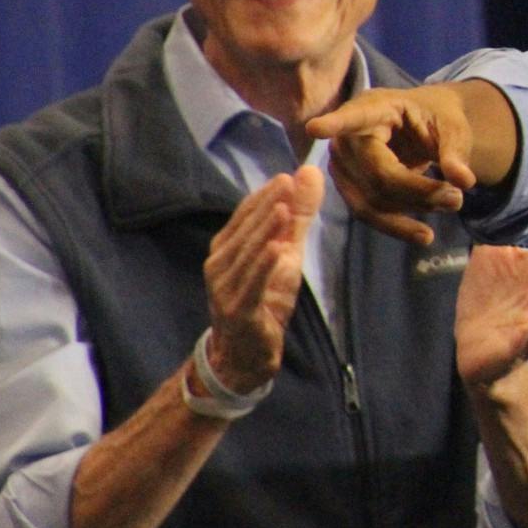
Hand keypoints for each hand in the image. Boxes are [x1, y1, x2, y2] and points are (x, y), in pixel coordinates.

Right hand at [202, 166, 322, 394]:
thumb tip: (309, 173)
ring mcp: (224, 288)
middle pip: (244, 231)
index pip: (244, 215)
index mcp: (227, 248)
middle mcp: (219, 264)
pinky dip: (263, 267)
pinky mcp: (237, 310)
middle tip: (287, 182)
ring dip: (263, 232)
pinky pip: (251, 285)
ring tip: (283, 209)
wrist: (246, 353)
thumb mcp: (286, 253)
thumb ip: (297, 216)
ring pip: (246, 255)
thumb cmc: (263, 298)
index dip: (264, 196)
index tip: (287, 176)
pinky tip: (278, 250)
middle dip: (265, 206)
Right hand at [306, 84, 487, 245]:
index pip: (353, 117)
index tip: (315, 128)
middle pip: (376, 174)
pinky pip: (366, 212)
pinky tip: (422, 234)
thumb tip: (464, 181)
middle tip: (458, 198)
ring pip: (369, 200)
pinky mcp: (348, 187)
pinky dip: (396, 225)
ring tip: (451, 205)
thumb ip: (456, 150)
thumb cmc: (435, 117)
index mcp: (374, 107)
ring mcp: (343, 164)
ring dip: (411, 211)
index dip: (334, 123)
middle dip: (418, 192)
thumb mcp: (453, 126)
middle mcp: (349, 136)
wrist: (423, 125)